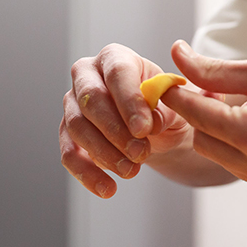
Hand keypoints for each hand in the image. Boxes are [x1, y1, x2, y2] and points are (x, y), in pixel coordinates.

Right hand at [60, 44, 190, 197]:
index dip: (129, 101)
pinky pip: (69, 154)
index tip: (144, 129)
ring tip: (132, 171)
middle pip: (91, 99)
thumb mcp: (178, 103)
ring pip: (77, 128)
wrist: (155, 131)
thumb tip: (156, 118)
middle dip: (115, 130)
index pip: (118, 73)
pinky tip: (108, 189)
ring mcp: (73, 106)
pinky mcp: (67, 134)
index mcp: (115, 58)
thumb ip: (172, 105)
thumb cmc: (165, 108)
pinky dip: (87, 174)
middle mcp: (87, 76)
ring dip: (104, 153)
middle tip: (140, 153)